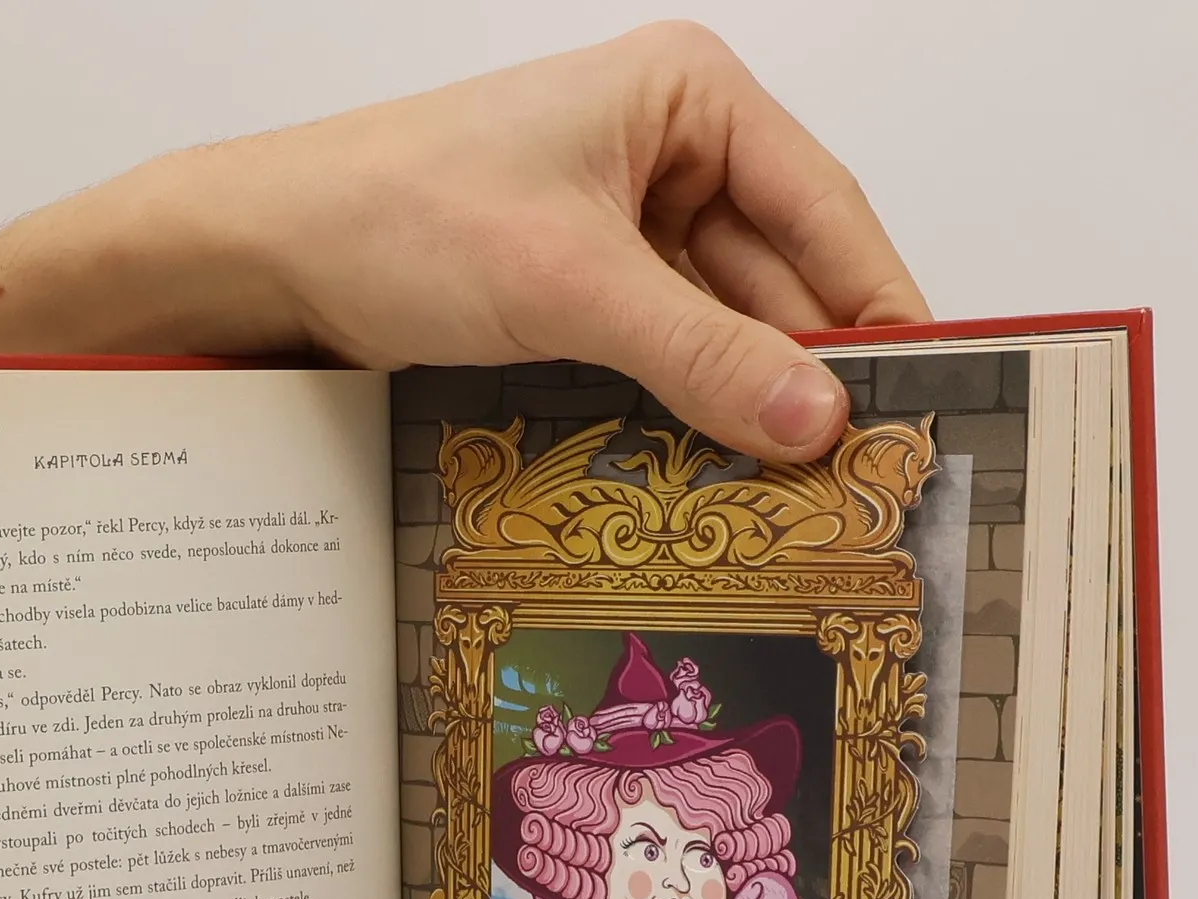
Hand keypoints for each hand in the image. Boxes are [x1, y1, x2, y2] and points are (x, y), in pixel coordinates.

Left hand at [0, 23, 926, 463]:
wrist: (271, 256)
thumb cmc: (403, 218)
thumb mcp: (571, 285)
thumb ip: (700, 353)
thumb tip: (817, 423)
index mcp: (689, 100)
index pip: (823, 211)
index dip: (876, 309)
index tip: (926, 399)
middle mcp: (669, 154)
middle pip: (778, 278)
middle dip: (808, 373)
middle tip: (865, 479)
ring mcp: (624, 227)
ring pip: (722, 328)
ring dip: (746, 405)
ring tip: (800, 499)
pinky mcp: (581, 292)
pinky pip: (664, 356)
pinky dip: (686, 412)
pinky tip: (716, 476)